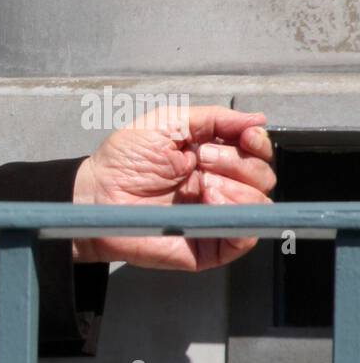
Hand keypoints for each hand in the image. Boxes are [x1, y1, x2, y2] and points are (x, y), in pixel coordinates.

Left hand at [71, 104, 274, 270]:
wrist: (99, 194)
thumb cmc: (125, 159)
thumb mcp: (168, 122)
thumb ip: (213, 118)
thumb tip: (257, 118)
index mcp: (212, 156)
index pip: (256, 151)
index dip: (257, 142)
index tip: (246, 137)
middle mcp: (220, 185)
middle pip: (263, 175)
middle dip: (238, 162)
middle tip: (203, 158)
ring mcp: (217, 215)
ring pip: (260, 203)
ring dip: (238, 187)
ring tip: (203, 182)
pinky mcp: (211, 244)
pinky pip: (245, 234)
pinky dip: (235, 213)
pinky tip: (210, 200)